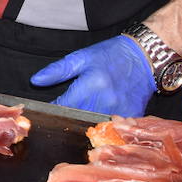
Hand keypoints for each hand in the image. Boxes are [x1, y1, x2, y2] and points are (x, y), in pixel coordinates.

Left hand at [29, 34, 154, 116]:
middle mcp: (107, 102)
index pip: (64, 107)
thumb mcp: (81, 58)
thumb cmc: (111, 55)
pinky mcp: (132, 117)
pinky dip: (105, 123)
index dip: (55, 109)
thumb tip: (36, 81)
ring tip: (88, 109)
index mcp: (91, 86)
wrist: (145, 56)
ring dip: (87, 122)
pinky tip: (103, 112)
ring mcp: (121, 111)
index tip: (52, 108)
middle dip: (70, 117)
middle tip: (71, 108)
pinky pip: (113, 127)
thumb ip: (57, 71)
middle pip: (78, 120)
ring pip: (95, 126)